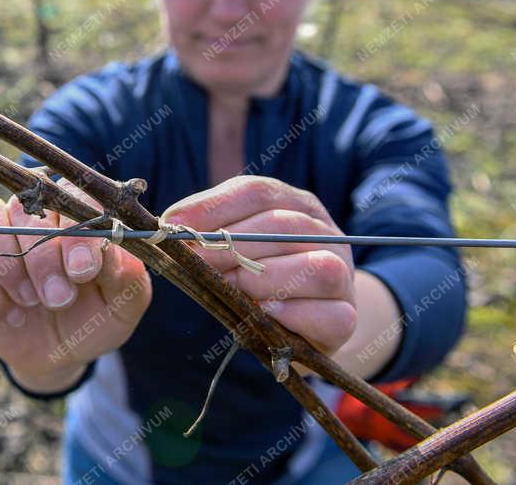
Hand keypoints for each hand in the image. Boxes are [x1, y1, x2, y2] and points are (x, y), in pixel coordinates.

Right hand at [0, 178, 151, 391]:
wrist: (61, 354)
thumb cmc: (97, 316)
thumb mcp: (124, 303)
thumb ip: (124, 273)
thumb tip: (110, 248)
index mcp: (75, 212)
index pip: (71, 197)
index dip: (74, 233)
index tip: (82, 271)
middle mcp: (33, 214)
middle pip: (25, 208)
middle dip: (42, 258)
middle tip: (60, 298)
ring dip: (11, 267)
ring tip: (33, 301)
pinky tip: (13, 316)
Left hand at [161, 175, 356, 356]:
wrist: (307, 324)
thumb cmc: (261, 277)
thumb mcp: (237, 245)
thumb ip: (211, 229)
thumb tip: (169, 223)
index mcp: (298, 205)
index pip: (257, 191)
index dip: (212, 207)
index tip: (172, 224)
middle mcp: (327, 233)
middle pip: (282, 226)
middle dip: (231, 244)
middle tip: (196, 263)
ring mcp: (344, 276)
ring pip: (318, 267)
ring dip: (265, 278)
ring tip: (233, 288)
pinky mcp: (346, 319)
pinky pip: (330, 314)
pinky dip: (293, 313)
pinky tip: (264, 313)